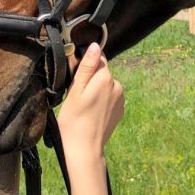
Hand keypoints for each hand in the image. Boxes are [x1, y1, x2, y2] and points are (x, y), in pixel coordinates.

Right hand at [57, 43, 124, 160]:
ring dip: (96, 90)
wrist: (84, 149)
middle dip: (91, 78)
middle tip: (77, 95)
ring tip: (84, 106)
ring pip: (106, 85)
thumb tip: (95, 45)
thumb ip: (87, 66)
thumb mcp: (75, 90)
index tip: (76, 79)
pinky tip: (92, 113)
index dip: (85, 64)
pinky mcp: (120, 110)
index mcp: (106, 78)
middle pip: (102, 72)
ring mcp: (121, 99)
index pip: (98, 58)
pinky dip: (101, 101)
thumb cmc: (74, 120)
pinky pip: (110, 98)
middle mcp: (118, 86)